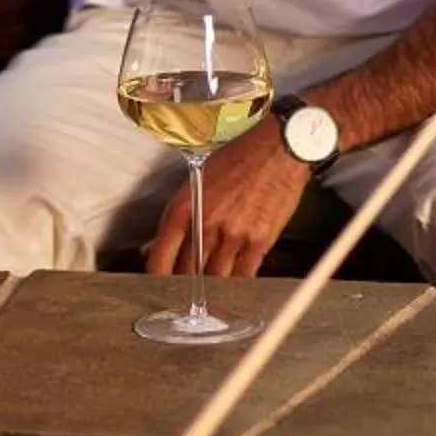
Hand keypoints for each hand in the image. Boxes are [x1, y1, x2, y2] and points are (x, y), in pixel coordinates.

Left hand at [144, 124, 305, 279]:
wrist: (279, 148)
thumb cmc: (240, 157)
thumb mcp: (198, 179)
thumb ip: (179, 216)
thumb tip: (156, 243)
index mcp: (184, 207)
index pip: (161, 257)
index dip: (159, 276)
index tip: (161, 282)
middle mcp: (206, 224)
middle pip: (187, 272)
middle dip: (185, 282)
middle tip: (186, 287)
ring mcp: (233, 235)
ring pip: (215, 279)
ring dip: (212, 284)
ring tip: (212, 287)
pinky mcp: (259, 242)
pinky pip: (243, 275)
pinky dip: (237, 281)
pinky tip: (234, 279)